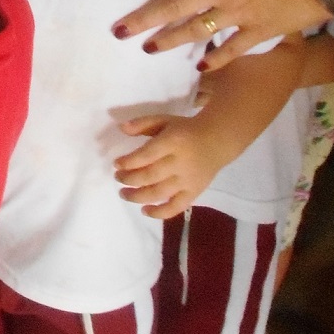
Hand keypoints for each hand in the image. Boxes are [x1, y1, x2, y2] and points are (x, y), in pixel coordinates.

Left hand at [112, 0, 325, 70]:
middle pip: (172, 5)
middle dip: (142, 19)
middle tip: (119, 31)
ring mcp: (236, 12)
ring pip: (193, 31)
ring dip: (168, 41)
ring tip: (147, 49)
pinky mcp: (257, 32)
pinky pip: (231, 50)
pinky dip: (215, 60)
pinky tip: (201, 69)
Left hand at [114, 114, 237, 217]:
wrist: (217, 141)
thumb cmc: (185, 130)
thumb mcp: (164, 120)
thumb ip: (142, 124)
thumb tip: (121, 128)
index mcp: (172, 142)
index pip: (146, 155)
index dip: (129, 162)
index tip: (116, 164)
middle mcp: (180, 163)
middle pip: (150, 176)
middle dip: (130, 179)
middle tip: (118, 178)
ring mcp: (188, 180)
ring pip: (160, 193)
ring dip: (138, 196)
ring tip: (124, 194)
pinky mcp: (195, 192)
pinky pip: (177, 207)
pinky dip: (161, 212)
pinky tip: (145, 211)